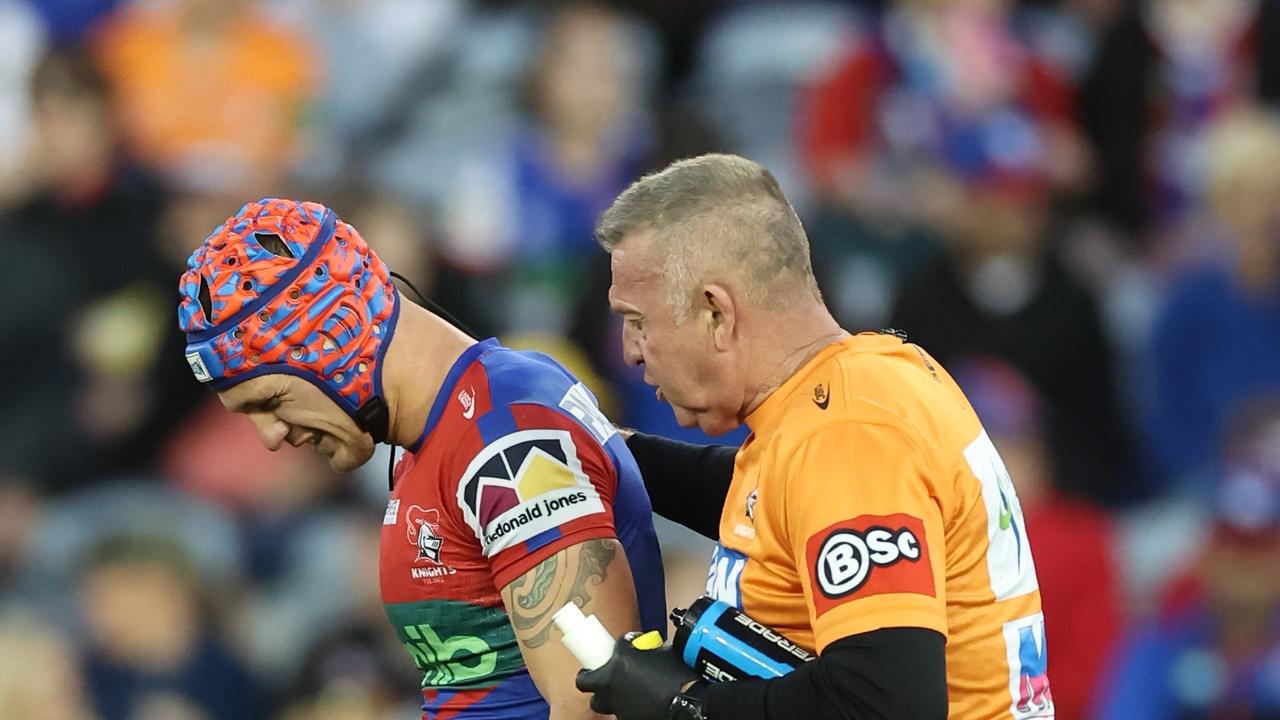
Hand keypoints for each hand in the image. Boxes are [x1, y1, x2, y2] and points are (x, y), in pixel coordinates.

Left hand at [575, 632, 700, 719]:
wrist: (690, 701)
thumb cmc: (680, 676)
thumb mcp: (665, 653)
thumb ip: (650, 651)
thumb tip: (650, 650)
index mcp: (620, 659)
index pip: (613, 645)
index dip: (623, 645)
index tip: (629, 645)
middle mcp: (611, 682)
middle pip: (586, 680)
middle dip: (592, 677)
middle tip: (603, 673)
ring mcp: (615, 704)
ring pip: (599, 702)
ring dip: (606, 696)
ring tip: (619, 693)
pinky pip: (618, 713)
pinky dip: (624, 709)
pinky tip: (636, 705)